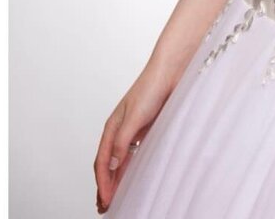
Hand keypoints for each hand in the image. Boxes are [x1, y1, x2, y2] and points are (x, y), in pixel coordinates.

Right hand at [94, 62, 180, 213]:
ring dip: (116, 180)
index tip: (105, 200)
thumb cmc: (151, 87)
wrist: (171, 71)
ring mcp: (134, 130)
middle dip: (105, 185)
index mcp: (112, 127)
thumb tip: (113, 165)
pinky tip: (132, 178)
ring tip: (114, 198)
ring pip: (121, 161)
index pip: (103, 162)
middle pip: (109, 164)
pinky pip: (135, 154)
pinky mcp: (147, 129)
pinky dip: (130, 169)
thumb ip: (122, 141)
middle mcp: (120, 130)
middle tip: (105, 206)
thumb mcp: (134, 116)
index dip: (103, 183)